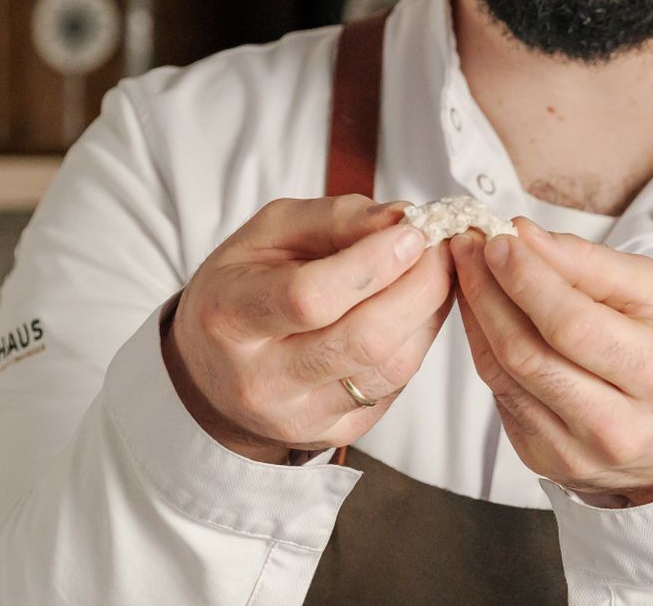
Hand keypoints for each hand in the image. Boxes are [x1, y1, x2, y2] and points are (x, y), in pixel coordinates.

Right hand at [164, 194, 454, 462]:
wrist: (211, 370)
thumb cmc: (243, 286)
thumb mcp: (268, 234)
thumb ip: (333, 218)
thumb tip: (401, 219)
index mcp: (229, 317)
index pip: (309, 297)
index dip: (371, 264)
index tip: (412, 232)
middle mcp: (260, 380)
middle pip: (362, 340)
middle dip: (419, 286)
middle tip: (441, 248)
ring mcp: (298, 417)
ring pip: (390, 368)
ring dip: (428, 313)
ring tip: (434, 273)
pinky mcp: (333, 434)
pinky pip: (395, 387)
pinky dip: (417, 342)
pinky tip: (415, 311)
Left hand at [451, 220, 652, 504]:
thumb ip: (590, 263)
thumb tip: (525, 236)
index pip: (574, 325)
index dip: (527, 279)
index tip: (499, 239)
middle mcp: (618, 427)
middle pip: (527, 353)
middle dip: (487, 290)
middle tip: (469, 245)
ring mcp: (577, 452)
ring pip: (502, 374)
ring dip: (476, 314)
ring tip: (468, 268)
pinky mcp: (545, 460)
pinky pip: (500, 395)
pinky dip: (486, 346)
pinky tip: (485, 312)